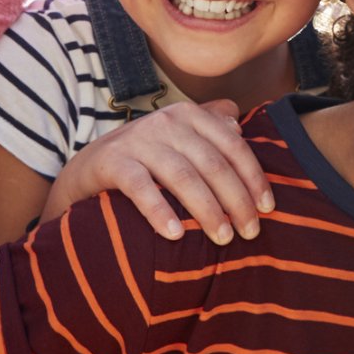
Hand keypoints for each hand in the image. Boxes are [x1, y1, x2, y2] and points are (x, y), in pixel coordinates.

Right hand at [43, 101, 271, 243]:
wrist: (86, 168)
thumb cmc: (145, 158)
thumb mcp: (178, 138)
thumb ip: (209, 126)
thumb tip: (240, 125)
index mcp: (189, 115)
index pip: (233, 147)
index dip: (253, 178)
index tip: (267, 209)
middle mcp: (166, 122)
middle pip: (213, 164)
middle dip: (237, 201)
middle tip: (249, 232)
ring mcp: (137, 140)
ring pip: (183, 177)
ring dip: (207, 210)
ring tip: (222, 238)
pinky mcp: (111, 161)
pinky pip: (141, 187)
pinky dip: (160, 211)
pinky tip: (175, 234)